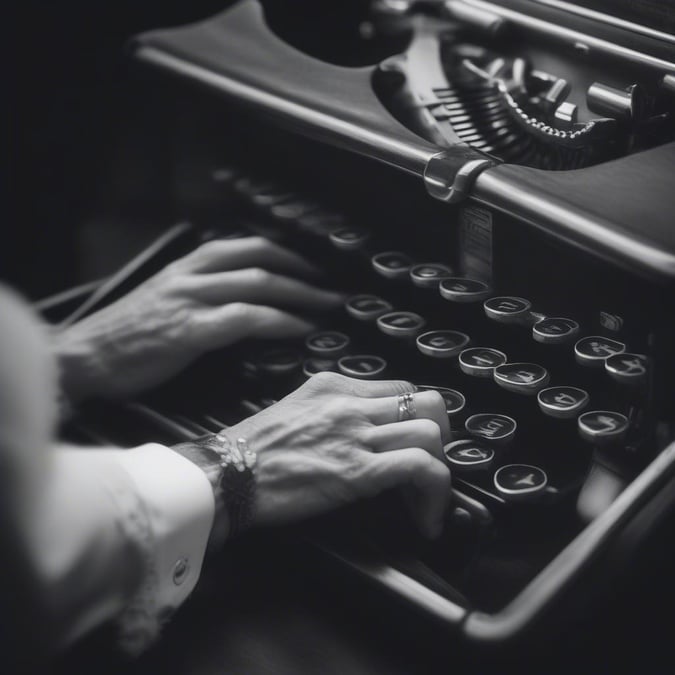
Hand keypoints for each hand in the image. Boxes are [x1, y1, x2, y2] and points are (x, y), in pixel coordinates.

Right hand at [53, 237, 343, 399]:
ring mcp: (190, 300)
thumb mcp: (165, 301)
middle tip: (332, 286)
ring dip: (301, 294)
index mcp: (187, 267)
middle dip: (302, 271)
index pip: (245, 246)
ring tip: (329, 306)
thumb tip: (239, 299)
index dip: (284, 253)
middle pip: (260, 259)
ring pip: (258, 284)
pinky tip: (301, 328)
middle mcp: (192, 275)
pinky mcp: (190, 330)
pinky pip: (246, 318)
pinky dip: (279, 321)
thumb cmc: (126, 337)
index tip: (311, 266)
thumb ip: (199, 293)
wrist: (85, 358)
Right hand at [226, 372, 452, 538]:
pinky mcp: (358, 470)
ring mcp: (356, 434)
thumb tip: (355, 430)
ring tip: (428, 497)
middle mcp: (351, 403)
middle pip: (427, 402)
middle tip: (432, 464)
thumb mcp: (293, 410)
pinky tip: (425, 519)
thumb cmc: (250, 450)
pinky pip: (421, 468)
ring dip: (441, 470)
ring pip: (431, 433)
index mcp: (335, 385)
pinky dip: (435, 495)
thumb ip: (329, 411)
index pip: (399, 387)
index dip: (416, 417)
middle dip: (442, 436)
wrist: (225, 474)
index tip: (414, 443)